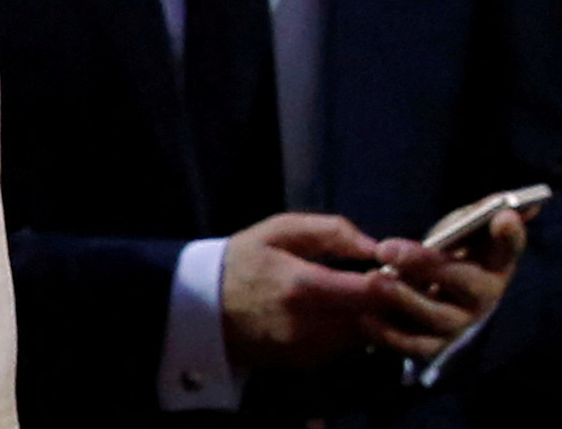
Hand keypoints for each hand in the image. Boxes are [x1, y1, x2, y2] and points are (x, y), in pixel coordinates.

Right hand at [221, 213, 390, 369]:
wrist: (200, 307)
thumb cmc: (241, 261)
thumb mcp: (278, 230)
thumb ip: (330, 230)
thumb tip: (375, 246)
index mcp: (303, 285)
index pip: (372, 292)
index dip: (393, 281)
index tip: (394, 269)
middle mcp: (311, 324)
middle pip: (376, 318)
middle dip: (385, 301)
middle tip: (380, 282)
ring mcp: (310, 349)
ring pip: (366, 335)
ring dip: (368, 316)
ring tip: (354, 296)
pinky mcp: (308, 364)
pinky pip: (345, 347)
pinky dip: (348, 331)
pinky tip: (331, 314)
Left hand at [362, 208, 527, 360]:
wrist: (420, 289)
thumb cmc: (444, 251)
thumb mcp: (458, 229)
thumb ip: (476, 216)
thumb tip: (507, 207)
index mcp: (492, 263)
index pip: (508, 248)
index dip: (508, 236)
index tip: (502, 217)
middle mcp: (483, 296)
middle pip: (467, 284)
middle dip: (428, 265)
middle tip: (387, 249)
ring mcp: (460, 322)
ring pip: (439, 316)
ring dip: (405, 298)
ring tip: (374, 279)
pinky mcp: (433, 344)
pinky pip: (414, 344)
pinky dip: (389, 331)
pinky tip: (365, 312)